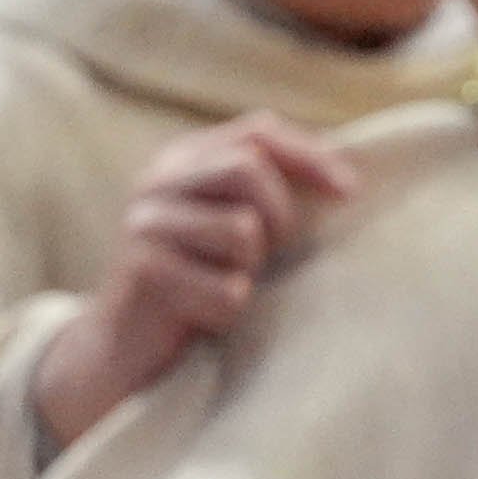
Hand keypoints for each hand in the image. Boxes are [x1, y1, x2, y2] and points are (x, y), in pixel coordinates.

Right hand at [32, 116, 354, 447]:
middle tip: (272, 255)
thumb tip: (348, 181)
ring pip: (242, 230)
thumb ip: (268, 194)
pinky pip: (228, 290)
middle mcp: (157, 181)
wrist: (126, 346)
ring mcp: (145, 224)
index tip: (351, 192)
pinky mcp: (143, 272)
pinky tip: (205, 316)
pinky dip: (230, 311)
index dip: (309, 156)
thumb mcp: (232, 227)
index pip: (257, 132)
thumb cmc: (199, 283)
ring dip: (251, 269)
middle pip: (248, 169)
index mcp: (183, 160)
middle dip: (279, 217)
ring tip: (226, 283)